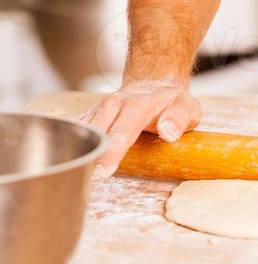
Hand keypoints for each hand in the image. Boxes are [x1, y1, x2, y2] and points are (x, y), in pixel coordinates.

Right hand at [79, 79, 202, 178]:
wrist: (152, 84)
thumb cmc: (170, 102)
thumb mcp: (186, 107)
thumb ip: (179, 118)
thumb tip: (168, 132)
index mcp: (140, 104)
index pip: (125, 127)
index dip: (113, 149)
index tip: (104, 170)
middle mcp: (116, 104)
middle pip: (98, 129)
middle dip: (90, 153)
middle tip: (85, 179)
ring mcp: (100, 109)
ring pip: (82, 129)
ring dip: (76, 151)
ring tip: (70, 176)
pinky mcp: (90, 116)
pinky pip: (74, 130)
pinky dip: (69, 145)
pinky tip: (64, 165)